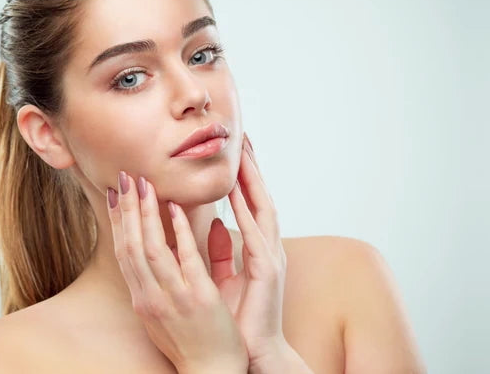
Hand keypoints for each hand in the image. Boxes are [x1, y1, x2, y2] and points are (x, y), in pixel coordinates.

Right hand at [107, 171, 248, 373]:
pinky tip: (175, 208)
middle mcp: (150, 298)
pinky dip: (178, 231)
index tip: (117, 194)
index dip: (119, 222)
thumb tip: (158, 253)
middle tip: (125, 177)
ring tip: (145, 183)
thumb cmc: (192, 344)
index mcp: (143, 300)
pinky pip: (185, 259)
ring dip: (146, 213)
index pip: (124, 253)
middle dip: (128, 209)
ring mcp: (173, 298)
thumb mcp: (165, 312)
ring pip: (151, 249)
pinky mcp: (199, 299)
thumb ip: (160, 282)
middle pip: (131, 246)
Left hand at [208, 133, 293, 367]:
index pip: (252, 205)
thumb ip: (224, 252)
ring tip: (243, 154)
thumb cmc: (241, 320)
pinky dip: (244, 211)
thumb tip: (217, 226)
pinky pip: (255, 235)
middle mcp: (269, 250)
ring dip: (252, 181)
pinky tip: (235, 193)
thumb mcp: (227, 278)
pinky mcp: (267, 273)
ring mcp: (272, 259)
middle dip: (253, 169)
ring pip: (263, 210)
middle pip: (261, 200)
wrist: (255, 353)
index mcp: (260, 251)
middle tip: (244, 138)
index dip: (245, 177)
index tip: (237, 150)